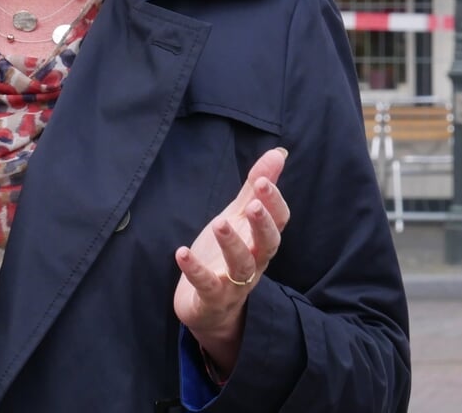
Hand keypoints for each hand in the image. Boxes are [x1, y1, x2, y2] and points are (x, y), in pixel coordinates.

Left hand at [173, 147, 289, 375]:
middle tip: (251, 203)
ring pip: (241, 266)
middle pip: (267, 245)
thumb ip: (255, 188)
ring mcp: (234, 284)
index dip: (274, 202)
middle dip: (261, 224)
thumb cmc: (225, 256)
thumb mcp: (238, 218)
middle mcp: (254, 263)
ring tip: (219, 223)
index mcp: (261, 241)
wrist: (208, 308)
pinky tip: (182, 253)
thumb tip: (278, 153)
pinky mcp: (211, 298)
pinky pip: (206, 285)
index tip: (263, 181)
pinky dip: (195, 270)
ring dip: (232, 244)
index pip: (279, 222)